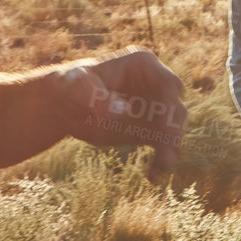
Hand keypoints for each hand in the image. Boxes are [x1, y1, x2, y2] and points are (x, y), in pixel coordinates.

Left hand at [62, 47, 187, 180]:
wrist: (65, 105)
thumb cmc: (72, 86)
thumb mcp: (79, 88)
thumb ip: (99, 98)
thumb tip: (121, 112)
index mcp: (143, 65)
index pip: (168, 83)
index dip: (170, 102)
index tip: (165, 124)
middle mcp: (156, 85)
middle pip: (175, 107)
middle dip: (173, 129)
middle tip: (167, 151)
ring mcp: (156, 108)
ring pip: (174, 129)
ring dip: (171, 148)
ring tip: (161, 166)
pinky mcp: (151, 129)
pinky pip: (164, 146)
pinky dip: (161, 161)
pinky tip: (153, 175)